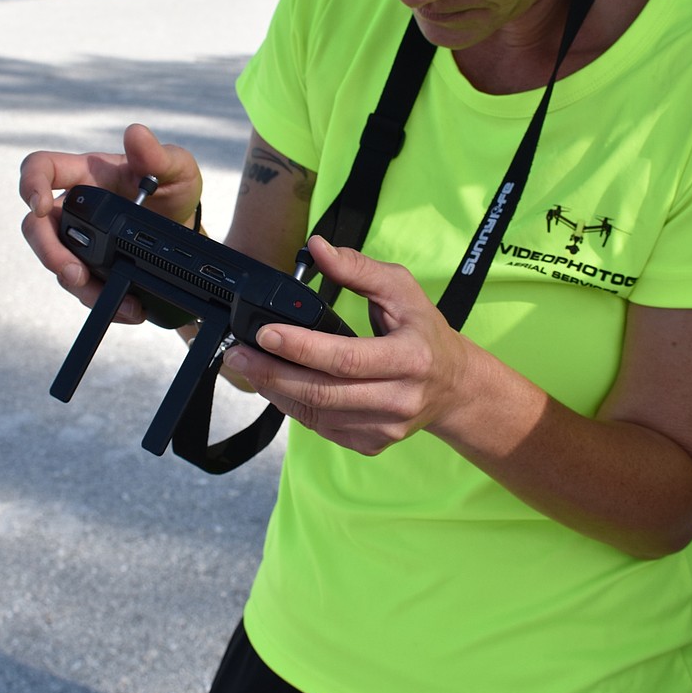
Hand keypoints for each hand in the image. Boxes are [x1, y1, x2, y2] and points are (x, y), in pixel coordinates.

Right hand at [19, 123, 201, 321]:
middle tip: (74, 273)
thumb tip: (136, 133)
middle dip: (49, 253)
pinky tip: (129, 308)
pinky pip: (82, 286)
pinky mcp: (90, 267)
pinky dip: (102, 300)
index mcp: (86, 175)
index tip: (39, 204)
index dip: (30, 183)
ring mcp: (79, 239)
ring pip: (57, 263)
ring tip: (114, 299)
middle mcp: (74, 207)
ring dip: (78, 286)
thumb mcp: (177, 169)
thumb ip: (159, 155)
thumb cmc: (174, 189)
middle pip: (36, 228)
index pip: (41, 168)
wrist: (187, 230)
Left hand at [221, 235, 472, 453]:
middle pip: (323, 392)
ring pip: (317, 414)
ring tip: (249, 367)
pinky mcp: (372, 443)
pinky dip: (294, 406)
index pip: (346, 358)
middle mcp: (399, 399)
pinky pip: (322, 428)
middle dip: (272, 373)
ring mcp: (385, 427)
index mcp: (410, 359)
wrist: (454, 387)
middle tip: (237, 355)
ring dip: (276, 390)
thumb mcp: (402, 290)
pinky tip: (277, 386)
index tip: (264, 332)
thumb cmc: (425, 332)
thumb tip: (317, 248)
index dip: (301, 347)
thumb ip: (359, 268)